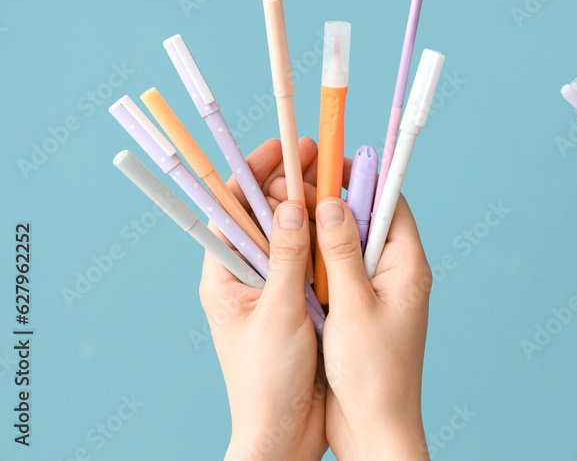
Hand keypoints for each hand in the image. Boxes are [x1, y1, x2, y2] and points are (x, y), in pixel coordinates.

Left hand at [199, 138, 327, 460]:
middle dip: (292, 183)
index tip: (286, 149)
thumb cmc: (268, 382)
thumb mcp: (279, 314)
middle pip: (265, 215)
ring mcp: (274, 289)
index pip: (232, 207)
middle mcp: (246, 276)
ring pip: (293, 236)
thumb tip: (293, 205)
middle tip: (325, 159)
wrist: (284, 434)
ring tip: (342, 185)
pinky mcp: (299, 304)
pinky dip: (329, 242)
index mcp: (224, 275)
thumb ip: (287, 258)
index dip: (256, 172)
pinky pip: (313, 262)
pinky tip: (349, 227)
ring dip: (315, 210)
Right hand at [268, 152, 431, 460]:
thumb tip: (334, 200)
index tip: (328, 160)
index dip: (360, 177)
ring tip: (285, 212)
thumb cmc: (374, 373)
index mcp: (407, 265)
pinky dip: (314, 262)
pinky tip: (288, 255)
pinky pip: (336, 274)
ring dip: (318, 231)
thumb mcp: (354, 306)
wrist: (375, 428)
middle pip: (365, 220)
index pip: (390, 202)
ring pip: (346, 246)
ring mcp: (376, 293)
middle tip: (294, 184)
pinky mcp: (357, 312)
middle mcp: (395, 273)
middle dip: (331, 201)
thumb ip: (341, 252)